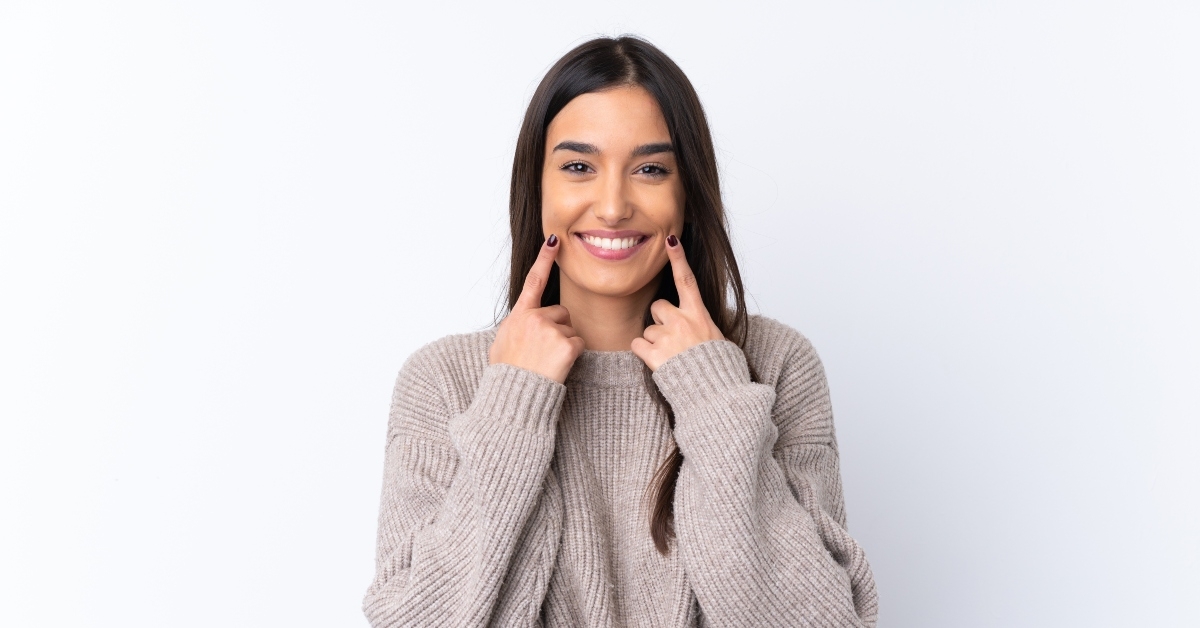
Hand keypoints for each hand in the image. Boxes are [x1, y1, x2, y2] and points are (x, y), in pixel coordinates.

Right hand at [489, 234, 585, 383]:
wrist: (513, 395)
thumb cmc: (507, 373)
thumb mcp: (502, 343)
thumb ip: (516, 326)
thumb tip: (523, 324)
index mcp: (519, 315)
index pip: (533, 280)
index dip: (544, 258)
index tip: (554, 239)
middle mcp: (534, 318)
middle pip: (560, 313)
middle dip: (557, 329)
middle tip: (542, 351)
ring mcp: (550, 330)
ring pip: (570, 329)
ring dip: (563, 344)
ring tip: (546, 360)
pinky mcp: (565, 345)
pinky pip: (577, 345)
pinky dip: (571, 356)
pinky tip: (556, 366)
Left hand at [631, 234, 724, 370]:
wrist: (717, 394)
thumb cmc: (720, 369)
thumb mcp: (717, 339)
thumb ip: (702, 326)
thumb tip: (696, 325)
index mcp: (700, 315)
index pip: (687, 280)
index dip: (678, 258)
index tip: (671, 239)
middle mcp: (682, 321)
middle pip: (657, 307)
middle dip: (660, 321)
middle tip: (674, 340)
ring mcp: (668, 337)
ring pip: (648, 330)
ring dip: (655, 342)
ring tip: (672, 357)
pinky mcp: (655, 354)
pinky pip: (637, 345)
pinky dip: (644, 354)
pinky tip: (659, 363)